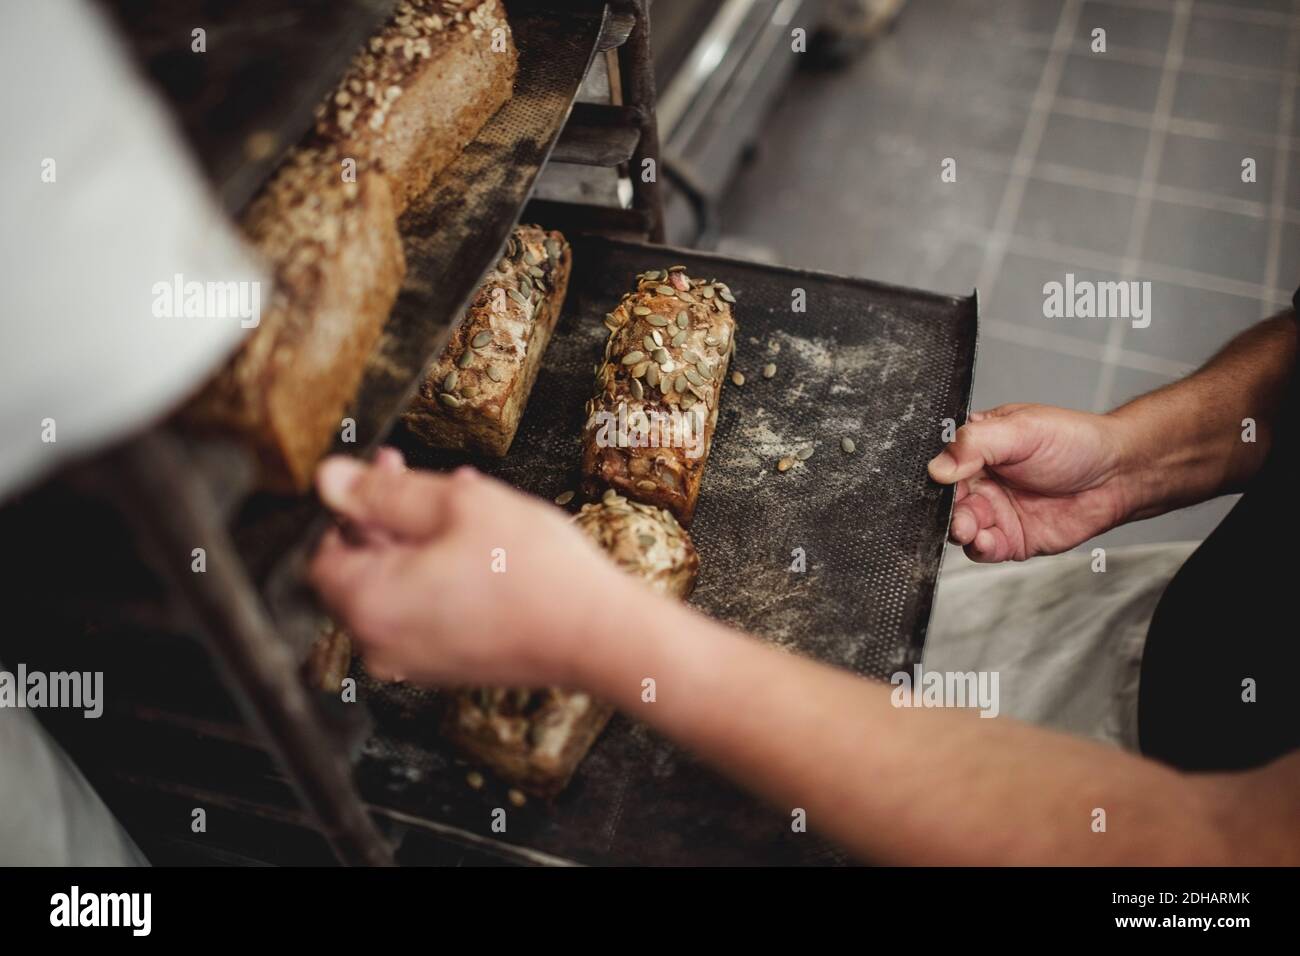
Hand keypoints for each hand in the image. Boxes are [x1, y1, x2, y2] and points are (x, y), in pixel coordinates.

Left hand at [307, 451, 636, 686]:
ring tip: (468, 508)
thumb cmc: (534, 572)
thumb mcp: (455, 504)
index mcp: (369, 603)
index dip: (351, 505)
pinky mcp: (447, 666)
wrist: (595, 634)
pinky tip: (481, 546)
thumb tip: (329, 480)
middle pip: (360, 570)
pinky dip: (440, 576)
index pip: (322, 550)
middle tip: (429, 483)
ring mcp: (414, 661)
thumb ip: (383, 490)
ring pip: (397, 588)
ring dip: (421, 543)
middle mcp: (380, 643)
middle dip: (390, 519)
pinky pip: (425, 612)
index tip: (385, 473)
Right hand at [926, 404, 1133, 561]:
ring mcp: (995, 511)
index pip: (942, 462)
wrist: (1118, 475)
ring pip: (960, 526)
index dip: (936, 475)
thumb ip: (976, 444)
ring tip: (968, 529)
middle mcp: (981, 480)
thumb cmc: (1075, 443)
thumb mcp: (1022, 429)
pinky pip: (983, 549)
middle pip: (946, 500)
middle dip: (946, 509)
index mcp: (977, 448)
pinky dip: (979, 548)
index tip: (939, 481)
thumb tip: (938, 468)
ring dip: (959, 530)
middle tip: (956, 513)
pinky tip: (986, 540)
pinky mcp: (1010, 538)